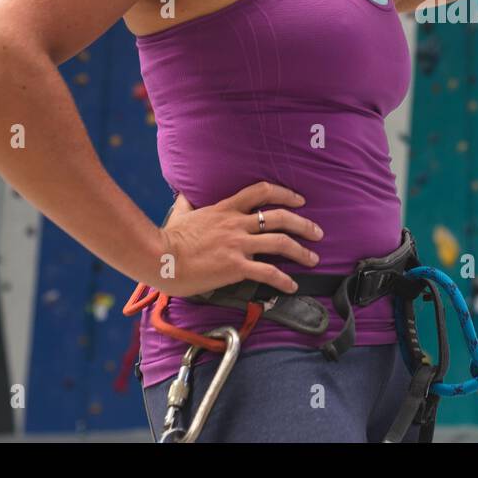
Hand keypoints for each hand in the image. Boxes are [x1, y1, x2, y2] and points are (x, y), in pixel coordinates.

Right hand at [152, 181, 322, 297]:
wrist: (160, 257)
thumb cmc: (167, 238)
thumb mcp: (181, 213)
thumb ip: (187, 204)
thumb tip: (184, 195)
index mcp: (225, 209)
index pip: (261, 192)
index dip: (285, 193)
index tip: (299, 200)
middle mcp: (236, 224)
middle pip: (280, 217)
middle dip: (304, 224)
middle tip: (318, 232)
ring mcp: (238, 244)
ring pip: (280, 242)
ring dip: (301, 251)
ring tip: (313, 258)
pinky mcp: (236, 266)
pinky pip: (267, 272)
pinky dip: (283, 279)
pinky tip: (292, 285)